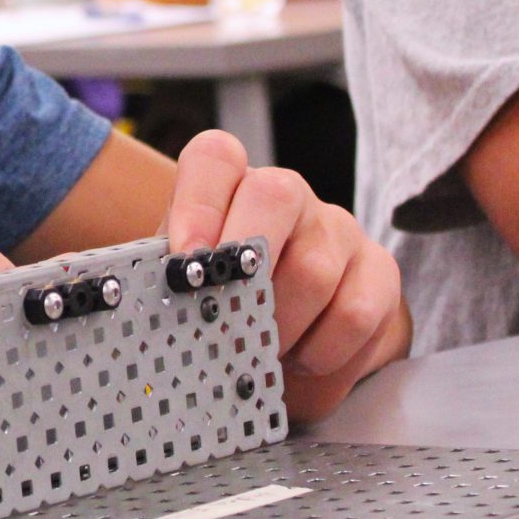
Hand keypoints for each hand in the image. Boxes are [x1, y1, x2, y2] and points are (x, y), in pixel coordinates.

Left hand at [165, 130, 408, 422]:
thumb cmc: (229, 304)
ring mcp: (338, 229)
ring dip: (279, 327)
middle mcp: (288, 195)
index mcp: (231, 186)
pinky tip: (302, 361)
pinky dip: (321, 352)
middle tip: (222, 325)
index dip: (197, 203)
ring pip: (313, 268)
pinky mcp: (380, 273)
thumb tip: (139, 307)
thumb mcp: (190, 288)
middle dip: (244, 269)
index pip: (215, 157)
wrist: (299, 335)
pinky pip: (354, 313)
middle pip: (274, 196)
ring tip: (259, 354)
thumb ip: (168, 285)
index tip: (184, 263)